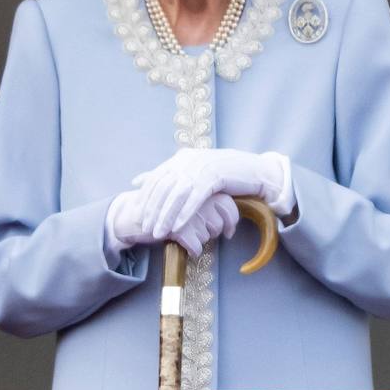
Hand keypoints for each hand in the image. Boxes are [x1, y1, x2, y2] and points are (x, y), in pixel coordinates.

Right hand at [107, 189, 238, 258]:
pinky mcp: (177, 229)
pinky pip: (196, 245)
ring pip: (208, 235)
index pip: (229, 206)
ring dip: (202, 241)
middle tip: (210, 236)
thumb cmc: (164, 208)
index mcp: (201, 188)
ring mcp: (187, 214)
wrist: (133, 215)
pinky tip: (191, 250)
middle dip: (216, 233)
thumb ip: (206, 202)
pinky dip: (194, 250)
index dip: (231, 221)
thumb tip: (229, 217)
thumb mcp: (185, 200)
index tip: (229, 232)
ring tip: (193, 238)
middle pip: (219, 224)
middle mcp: (197, 199)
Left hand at [132, 148, 284, 238]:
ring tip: (159, 232)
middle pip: (164, 187)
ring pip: (177, 194)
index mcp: (182, 157)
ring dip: (166, 216)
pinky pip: (195, 198)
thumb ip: (167, 175)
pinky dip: (185, 213)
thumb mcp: (193, 170)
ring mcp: (202, 166)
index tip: (138, 216)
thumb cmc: (223, 173)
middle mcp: (189, 159)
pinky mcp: (215, 176)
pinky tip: (178, 227)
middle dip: (153, 210)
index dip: (145, 198)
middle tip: (145, 228)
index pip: (156, 178)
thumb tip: (137, 180)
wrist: (253, 170)